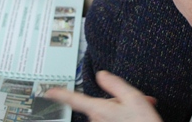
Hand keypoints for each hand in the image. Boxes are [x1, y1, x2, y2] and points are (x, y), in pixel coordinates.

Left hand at [45, 71, 161, 121]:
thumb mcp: (133, 98)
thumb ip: (114, 84)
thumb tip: (101, 75)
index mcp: (99, 109)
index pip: (75, 100)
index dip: (61, 95)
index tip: (49, 92)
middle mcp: (97, 120)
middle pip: (101, 103)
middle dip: (119, 99)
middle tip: (138, 100)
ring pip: (109, 111)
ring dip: (124, 108)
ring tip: (142, 109)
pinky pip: (113, 119)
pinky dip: (124, 116)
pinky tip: (137, 116)